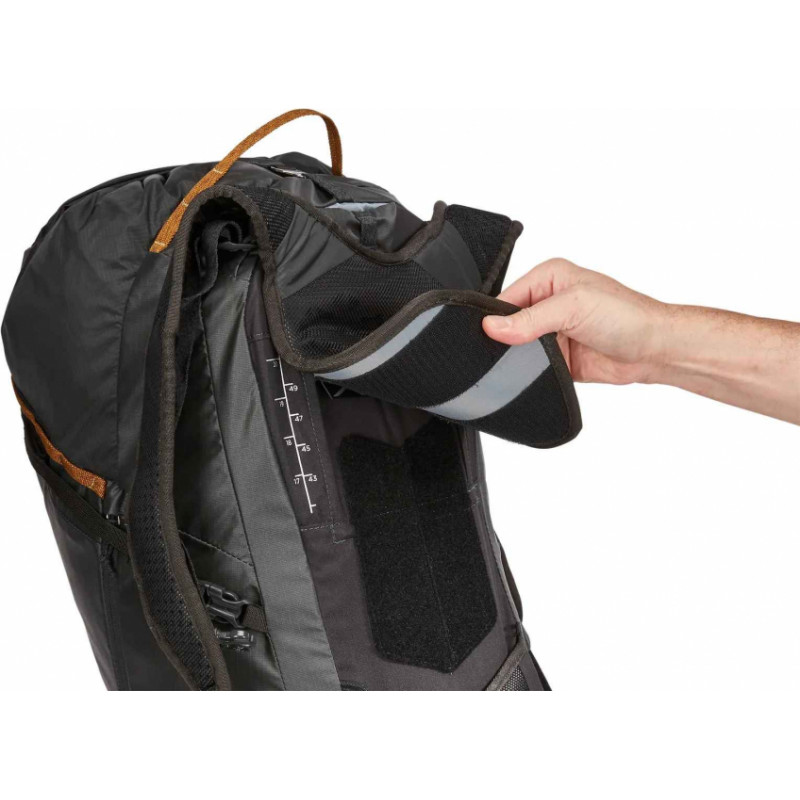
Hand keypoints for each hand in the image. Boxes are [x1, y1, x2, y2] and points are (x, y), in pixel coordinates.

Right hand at [483, 258, 666, 383]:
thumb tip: (493, 326)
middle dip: (505, 339)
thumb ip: (531, 318)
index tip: (486, 336)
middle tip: (507, 352)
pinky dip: (529, 373)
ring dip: (518, 358)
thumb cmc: (627, 316)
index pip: (506, 298)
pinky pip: (531, 367)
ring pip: (517, 348)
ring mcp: (552, 331)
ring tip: (526, 363)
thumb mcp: (574, 307)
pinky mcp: (557, 356)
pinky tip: (532, 374)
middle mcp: (548, 302)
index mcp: (548, 278)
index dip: (494, 318)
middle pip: (509, 324)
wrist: (655, 349)